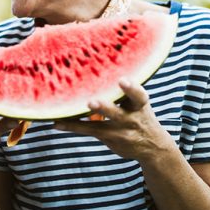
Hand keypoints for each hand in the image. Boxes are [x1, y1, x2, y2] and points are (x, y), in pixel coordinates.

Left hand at [53, 79, 174, 159]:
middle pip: (117, 113)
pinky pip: (88, 131)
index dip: (131, 88)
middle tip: (91, 102)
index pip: (138, 96)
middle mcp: (130, 119)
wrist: (152, 146)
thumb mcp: (139, 101)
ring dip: (81, 122)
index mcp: (139, 105)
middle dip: (105, 108)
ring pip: (100, 127)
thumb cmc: (140, 113)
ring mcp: (120, 132)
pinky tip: (57, 123)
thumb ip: (125, 90)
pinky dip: (72, 126)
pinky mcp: (109, 139)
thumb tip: (102, 63)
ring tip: (65, 116)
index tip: (122, 80)